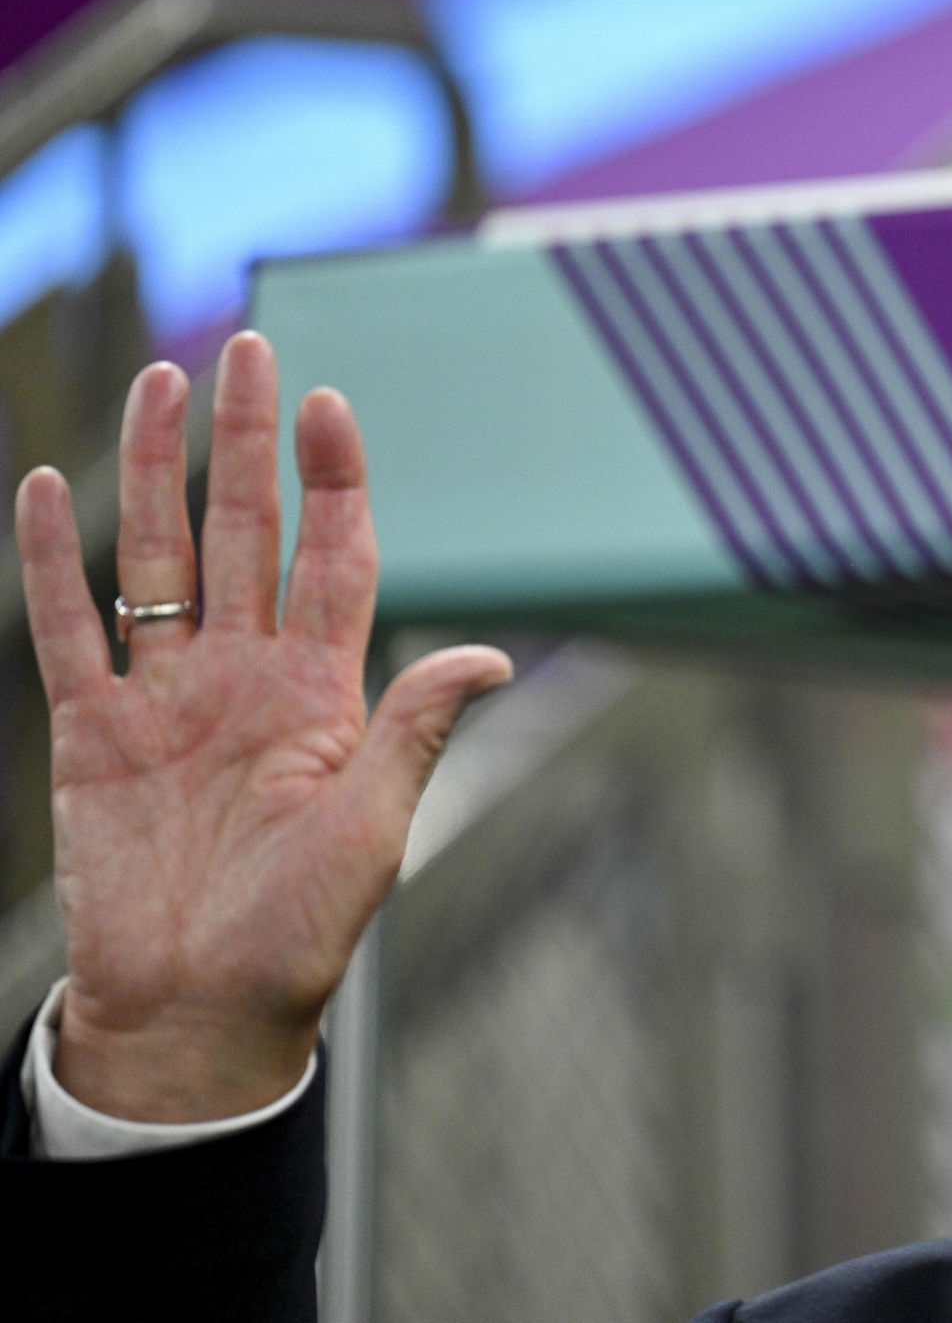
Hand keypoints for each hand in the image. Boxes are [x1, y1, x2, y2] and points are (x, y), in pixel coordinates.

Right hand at [14, 332, 511, 1121]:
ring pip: (160, 556)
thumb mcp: (374, 829)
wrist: (198, 1008)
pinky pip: (69, 626)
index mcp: (322, 693)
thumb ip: (417, 729)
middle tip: (252, 351)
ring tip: (162, 382)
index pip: (335, 559)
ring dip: (160, 470)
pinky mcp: (92, 730)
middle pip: (249, 533)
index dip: (335, 483)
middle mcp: (245, 675)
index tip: (332, 405)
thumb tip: (494, 652)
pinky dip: (54, 559)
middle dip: (250, 443)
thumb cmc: (299, 933)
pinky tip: (49, 486)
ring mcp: (166, 695)